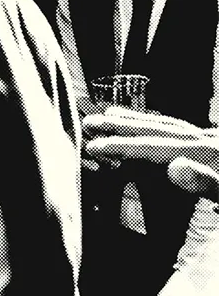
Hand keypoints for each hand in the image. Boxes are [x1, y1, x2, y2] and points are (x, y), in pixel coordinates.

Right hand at [84, 106, 218, 198]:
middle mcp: (210, 140)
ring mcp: (214, 139)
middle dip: (122, 124)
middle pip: (159, 128)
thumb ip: (204, 181)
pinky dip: (160, 123)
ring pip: (169, 124)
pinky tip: (151, 124)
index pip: (156, 147)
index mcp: (210, 153)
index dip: (123, 145)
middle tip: (90, 122)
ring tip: (111, 114)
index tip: (94, 146)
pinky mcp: (217, 144)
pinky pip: (182, 128)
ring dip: (137, 119)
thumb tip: (176, 166)